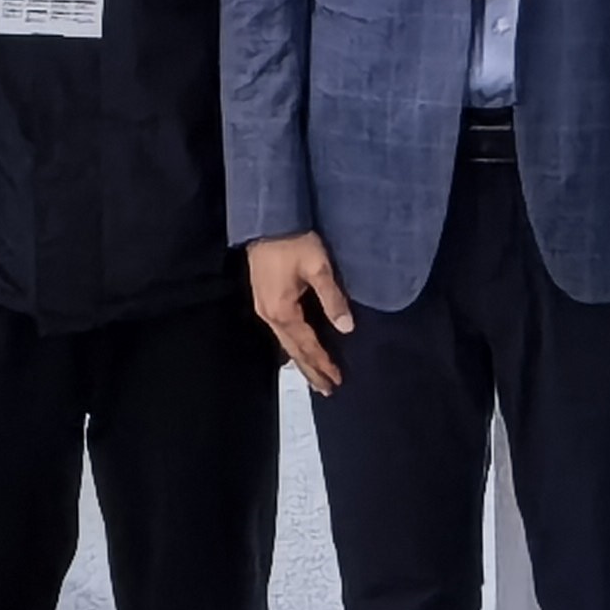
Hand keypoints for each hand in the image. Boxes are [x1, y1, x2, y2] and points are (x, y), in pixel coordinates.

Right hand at [246, 231, 352, 392]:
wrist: (267, 219)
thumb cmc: (295, 241)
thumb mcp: (319, 267)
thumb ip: (333, 298)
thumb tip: (347, 328)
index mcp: (283, 311)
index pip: (307, 345)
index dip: (323, 363)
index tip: (337, 380)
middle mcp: (269, 315)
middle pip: (293, 350)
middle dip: (311, 370)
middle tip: (327, 389)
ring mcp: (264, 308)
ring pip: (285, 342)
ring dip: (301, 360)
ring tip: (315, 377)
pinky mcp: (263, 298)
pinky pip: (280, 332)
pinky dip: (292, 345)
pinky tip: (297, 349)